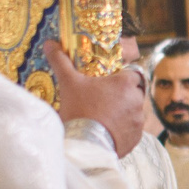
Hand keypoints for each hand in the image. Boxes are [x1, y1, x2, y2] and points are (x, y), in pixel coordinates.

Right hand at [49, 42, 145, 158]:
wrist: (84, 144)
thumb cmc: (79, 110)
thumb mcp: (68, 83)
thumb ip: (61, 61)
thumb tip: (50, 44)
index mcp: (126, 83)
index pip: (134, 73)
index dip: (123, 77)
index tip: (109, 82)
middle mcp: (138, 100)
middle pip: (135, 93)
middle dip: (123, 95)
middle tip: (104, 100)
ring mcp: (138, 121)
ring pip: (134, 112)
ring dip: (124, 112)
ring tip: (104, 117)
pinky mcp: (136, 138)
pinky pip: (133, 130)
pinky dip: (123, 130)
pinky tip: (108, 131)